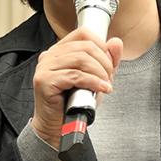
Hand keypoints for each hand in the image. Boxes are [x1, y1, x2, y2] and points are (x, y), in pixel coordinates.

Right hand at [31, 28, 122, 147]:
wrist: (59, 126)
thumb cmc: (74, 102)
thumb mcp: (96, 78)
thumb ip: (107, 59)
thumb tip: (116, 42)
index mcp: (60, 51)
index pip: (83, 34)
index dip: (101, 45)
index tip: (109, 62)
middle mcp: (50, 55)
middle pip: (84, 46)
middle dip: (104, 62)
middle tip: (109, 77)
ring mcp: (45, 67)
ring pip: (80, 59)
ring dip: (99, 72)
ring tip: (105, 84)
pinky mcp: (44, 80)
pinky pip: (75, 76)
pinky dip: (93, 82)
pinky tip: (101, 89)